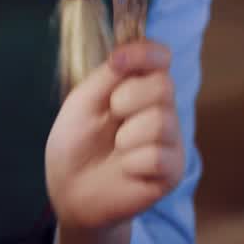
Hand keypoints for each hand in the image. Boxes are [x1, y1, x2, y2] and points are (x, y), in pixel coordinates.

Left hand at [45, 40, 184, 243]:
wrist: (70, 191)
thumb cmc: (76, 143)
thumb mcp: (83, 102)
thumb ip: (108, 75)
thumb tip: (125, 52)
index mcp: (140, 84)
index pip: (160, 56)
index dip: (145, 54)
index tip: (117, 63)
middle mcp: (162, 106)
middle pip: (164, 85)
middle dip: (128, 99)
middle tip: (111, 116)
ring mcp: (170, 138)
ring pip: (161, 121)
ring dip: (127, 136)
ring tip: (117, 147)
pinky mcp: (173, 169)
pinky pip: (158, 156)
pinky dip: (133, 163)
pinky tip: (126, 170)